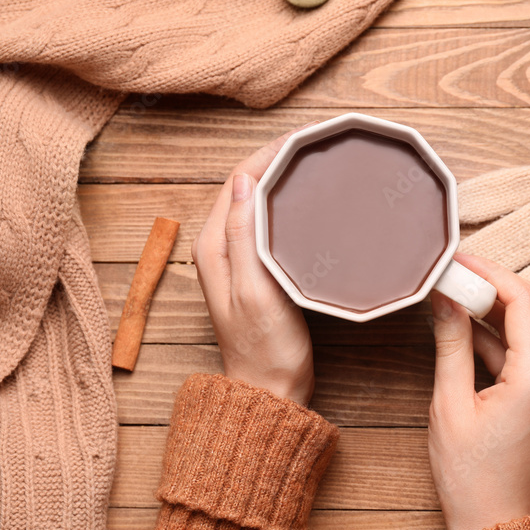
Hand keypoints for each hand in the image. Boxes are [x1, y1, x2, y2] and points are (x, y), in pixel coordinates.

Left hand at [192, 128, 315, 405]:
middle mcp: (220, 248)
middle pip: (246, 187)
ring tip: (316, 162)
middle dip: (276, 160)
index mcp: (213, 247)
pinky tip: (310, 203)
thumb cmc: (265, 348)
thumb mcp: (255, 290)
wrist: (270, 391)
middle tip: (316, 144)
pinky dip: (287, 205)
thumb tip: (247, 179)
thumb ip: (244, 236)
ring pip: (258, 203)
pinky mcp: (257, 272)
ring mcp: (238, 260)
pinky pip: (269, 224)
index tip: (302, 139)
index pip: (237, 181)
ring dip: (282, 179)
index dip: (267, 154)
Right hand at [428, 254, 529, 529]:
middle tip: (455, 272)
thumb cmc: (471, 476)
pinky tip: (467, 327)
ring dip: (498, 306)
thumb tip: (444, 298)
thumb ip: (450, 344)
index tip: (457, 261)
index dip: (488, 272)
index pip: (522, 300)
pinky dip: (502, 334)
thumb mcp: (450, 405)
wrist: (497, 525)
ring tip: (455, 294)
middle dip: (495, 282)